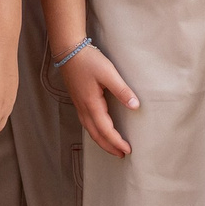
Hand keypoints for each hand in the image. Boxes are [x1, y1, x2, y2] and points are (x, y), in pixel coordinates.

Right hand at [59, 42, 137, 157]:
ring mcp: (79, 105)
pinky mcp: (78, 100)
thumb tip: (136, 106)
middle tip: (121, 155)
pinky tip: (99, 130)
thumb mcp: (108, 73)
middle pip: (96, 135)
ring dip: (101, 141)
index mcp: (92, 104)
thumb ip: (122, 90)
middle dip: (109, 147)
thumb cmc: (88, 60)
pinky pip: (86, 123)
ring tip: (112, 147)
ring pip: (89, 130)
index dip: (117, 141)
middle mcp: (83, 108)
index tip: (128, 150)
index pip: (105, 130)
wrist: (68, 50)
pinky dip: (94, 132)